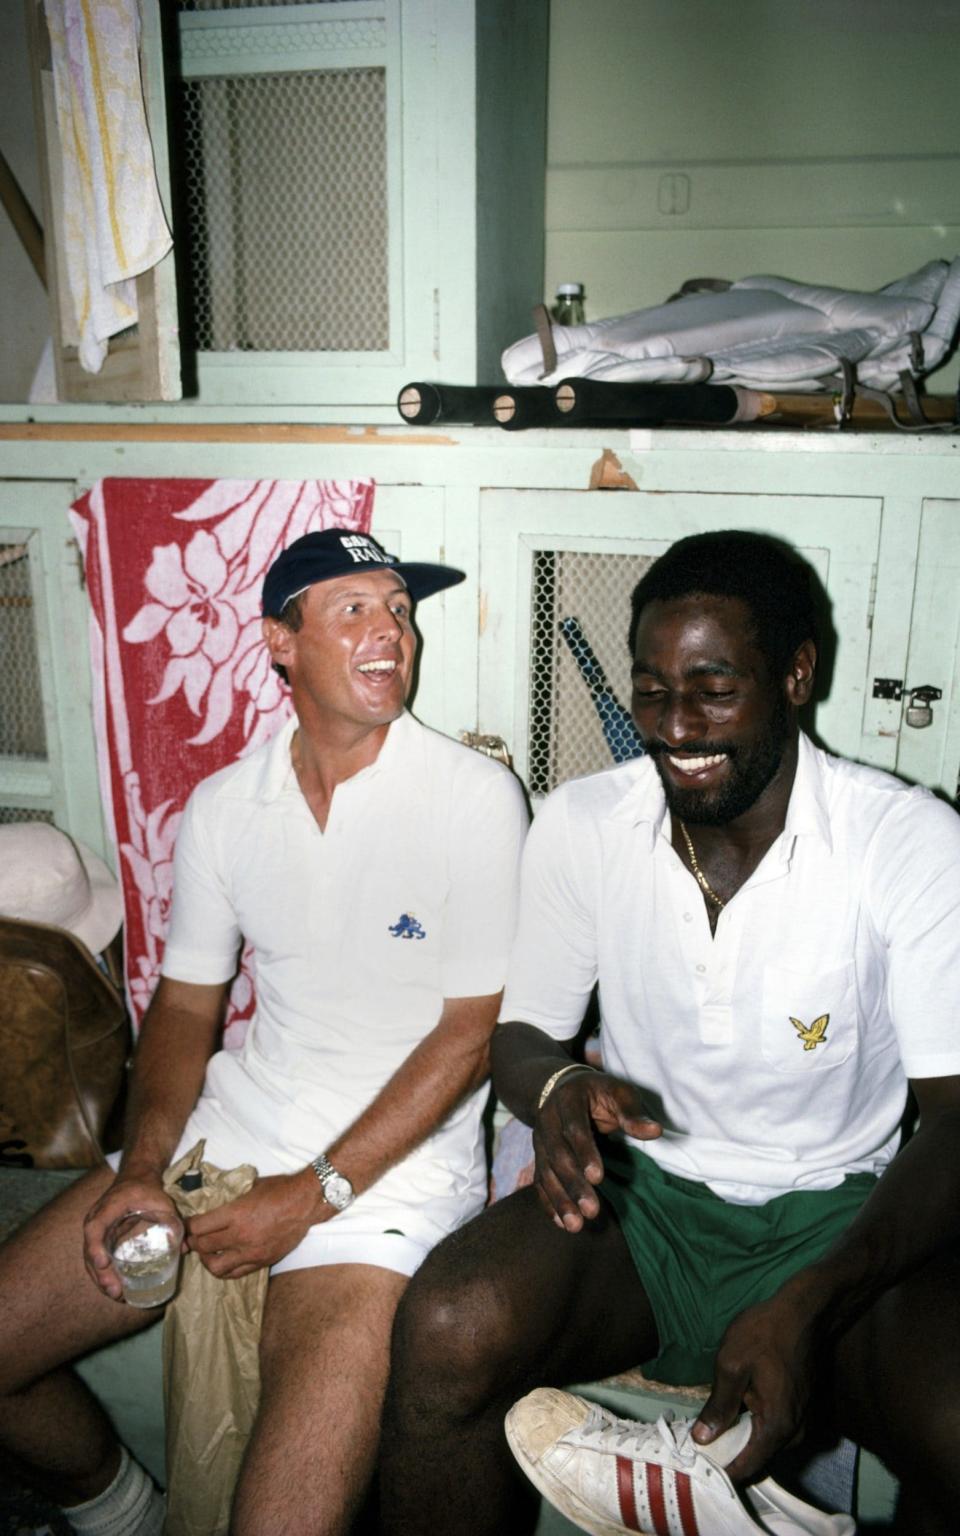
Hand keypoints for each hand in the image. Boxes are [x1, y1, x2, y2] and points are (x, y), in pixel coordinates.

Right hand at [83, 1171, 177, 1301]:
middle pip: (90, 1249)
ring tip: (116, 1295)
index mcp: (108, 1207)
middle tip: (115, 1291)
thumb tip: (184, 1248)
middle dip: (100, 1273)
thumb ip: (172, 1221)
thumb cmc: (147, 1190)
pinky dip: (104, 1275)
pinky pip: (97, 1260)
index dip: (95, 1246)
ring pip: (91, 1259)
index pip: (95, 1227)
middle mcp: (96, 1220)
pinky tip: (116, 1289)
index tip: (103, 1263)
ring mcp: (96, 1232)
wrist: (135, 1179)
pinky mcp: (101, 1240)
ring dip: (101, 1279)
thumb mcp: (161, 1201)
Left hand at [186, 1171, 324, 1278]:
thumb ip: (230, 1198)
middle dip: (194, 1241)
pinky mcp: (261, 1261)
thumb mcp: (250, 1186)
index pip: (199, 1227)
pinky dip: (225, 1268)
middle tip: (193, 1237)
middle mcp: (240, 1236)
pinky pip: (235, 1273)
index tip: (187, 1224)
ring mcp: (251, 1252)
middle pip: (203, 1246)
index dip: (188, 1226)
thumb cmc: (278, 1189)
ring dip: (206, 1259)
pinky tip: (224, 1259)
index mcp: (235, 1214)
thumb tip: (211, 1200)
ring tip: (207, 1251)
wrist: (305, 1202)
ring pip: (215, 1267)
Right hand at [533, 1069, 660, 1231]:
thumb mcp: (618, 1092)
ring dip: (559, 1200)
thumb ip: (632, 1113)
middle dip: (573, 1185)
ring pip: (545, 1173)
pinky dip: (548, 1203)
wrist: (562, 1088)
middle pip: (557, 1155)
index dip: (585, 1152)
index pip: (574, 1129)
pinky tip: (562, 1223)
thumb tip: (655, 1131)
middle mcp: (547, 1120)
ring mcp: (539, 1140)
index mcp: (567, 1100)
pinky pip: (539, 1182)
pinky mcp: (539, 1157)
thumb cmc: (599, 1093)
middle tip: (591, 1211)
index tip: (598, 1178)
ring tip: (575, 1226)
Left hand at [691, 1290, 819, 1482]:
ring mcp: (800, 1422)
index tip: (696, 1467)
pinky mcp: (799, 1409)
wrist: (804, 1311)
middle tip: (697, 1443)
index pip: (747, 1468)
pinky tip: (733, 1410)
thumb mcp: (732, 1364)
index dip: (720, 1470)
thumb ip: (719, 1405)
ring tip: (710, 1427)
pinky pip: (773, 1429)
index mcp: (777, 1427)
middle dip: (728, 1454)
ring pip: (764, 1443)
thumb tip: (702, 1439)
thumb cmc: (765, 1333)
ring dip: (739, 1438)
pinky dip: (752, 1425)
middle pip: (756, 1458)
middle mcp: (793, 1433)